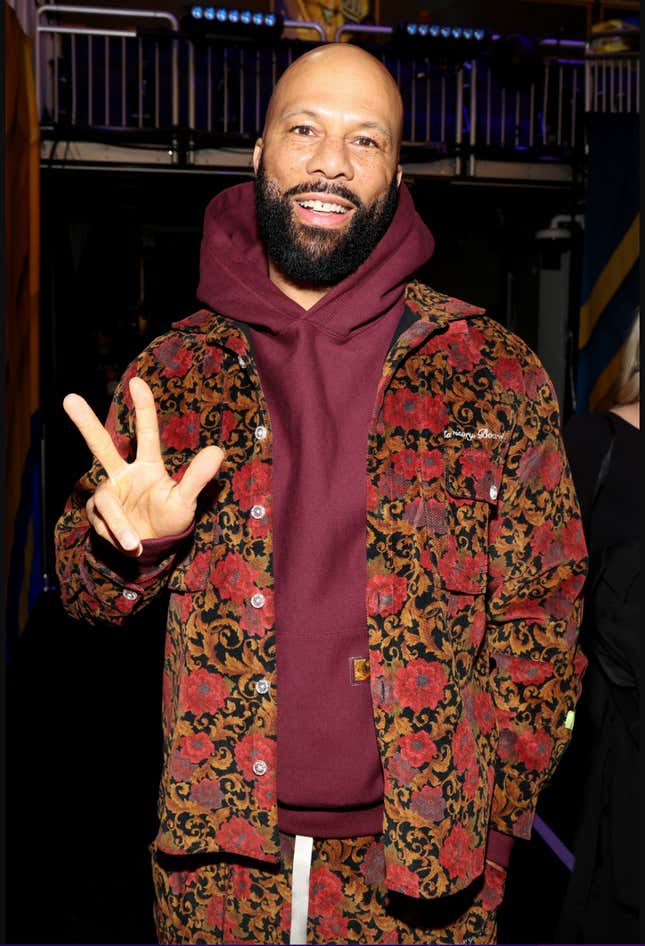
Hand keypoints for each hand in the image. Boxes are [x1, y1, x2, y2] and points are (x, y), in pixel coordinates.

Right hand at [63, 376, 223, 555]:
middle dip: (85, 423)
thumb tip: (218, 450)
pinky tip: (131, 543)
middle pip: (101, 445)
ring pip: (106, 502)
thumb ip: (197, 477)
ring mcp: (108, 492)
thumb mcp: (186, 501)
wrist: (152, 549)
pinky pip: (104, 523)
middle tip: (69, 398)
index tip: (137, 381)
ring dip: (118, 524)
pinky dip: (118, 535)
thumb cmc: (170, 520)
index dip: (143, 408)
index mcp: (148, 466)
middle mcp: (124, 474)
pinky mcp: (97, 513)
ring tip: (133, 543)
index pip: (146, 433)